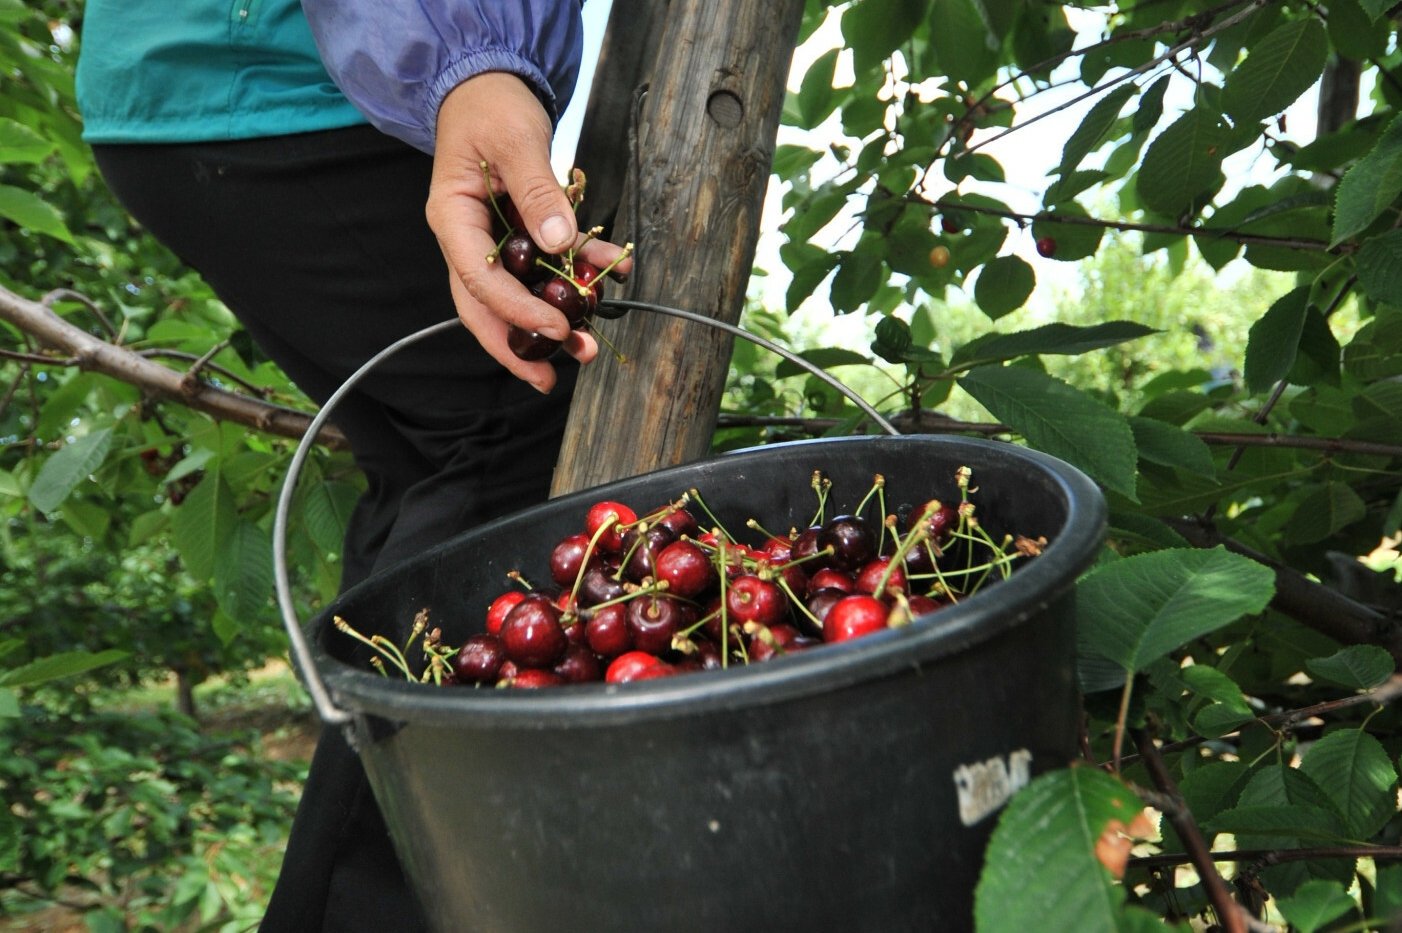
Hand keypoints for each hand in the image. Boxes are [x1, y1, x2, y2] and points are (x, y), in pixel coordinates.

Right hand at [427, 72, 631, 392]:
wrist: (490, 83)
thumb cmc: (491, 106)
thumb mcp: (515, 138)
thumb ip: (536, 188)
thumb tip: (558, 236)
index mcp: (453, 219)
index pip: (477, 279)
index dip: (514, 310)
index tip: (552, 328)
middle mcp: (468, 238)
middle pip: (486, 306)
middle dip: (519, 344)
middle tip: (553, 375)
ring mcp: (493, 240)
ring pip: (516, 295)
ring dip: (550, 321)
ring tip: (588, 345)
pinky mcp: (520, 233)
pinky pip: (547, 265)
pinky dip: (577, 275)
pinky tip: (609, 277)